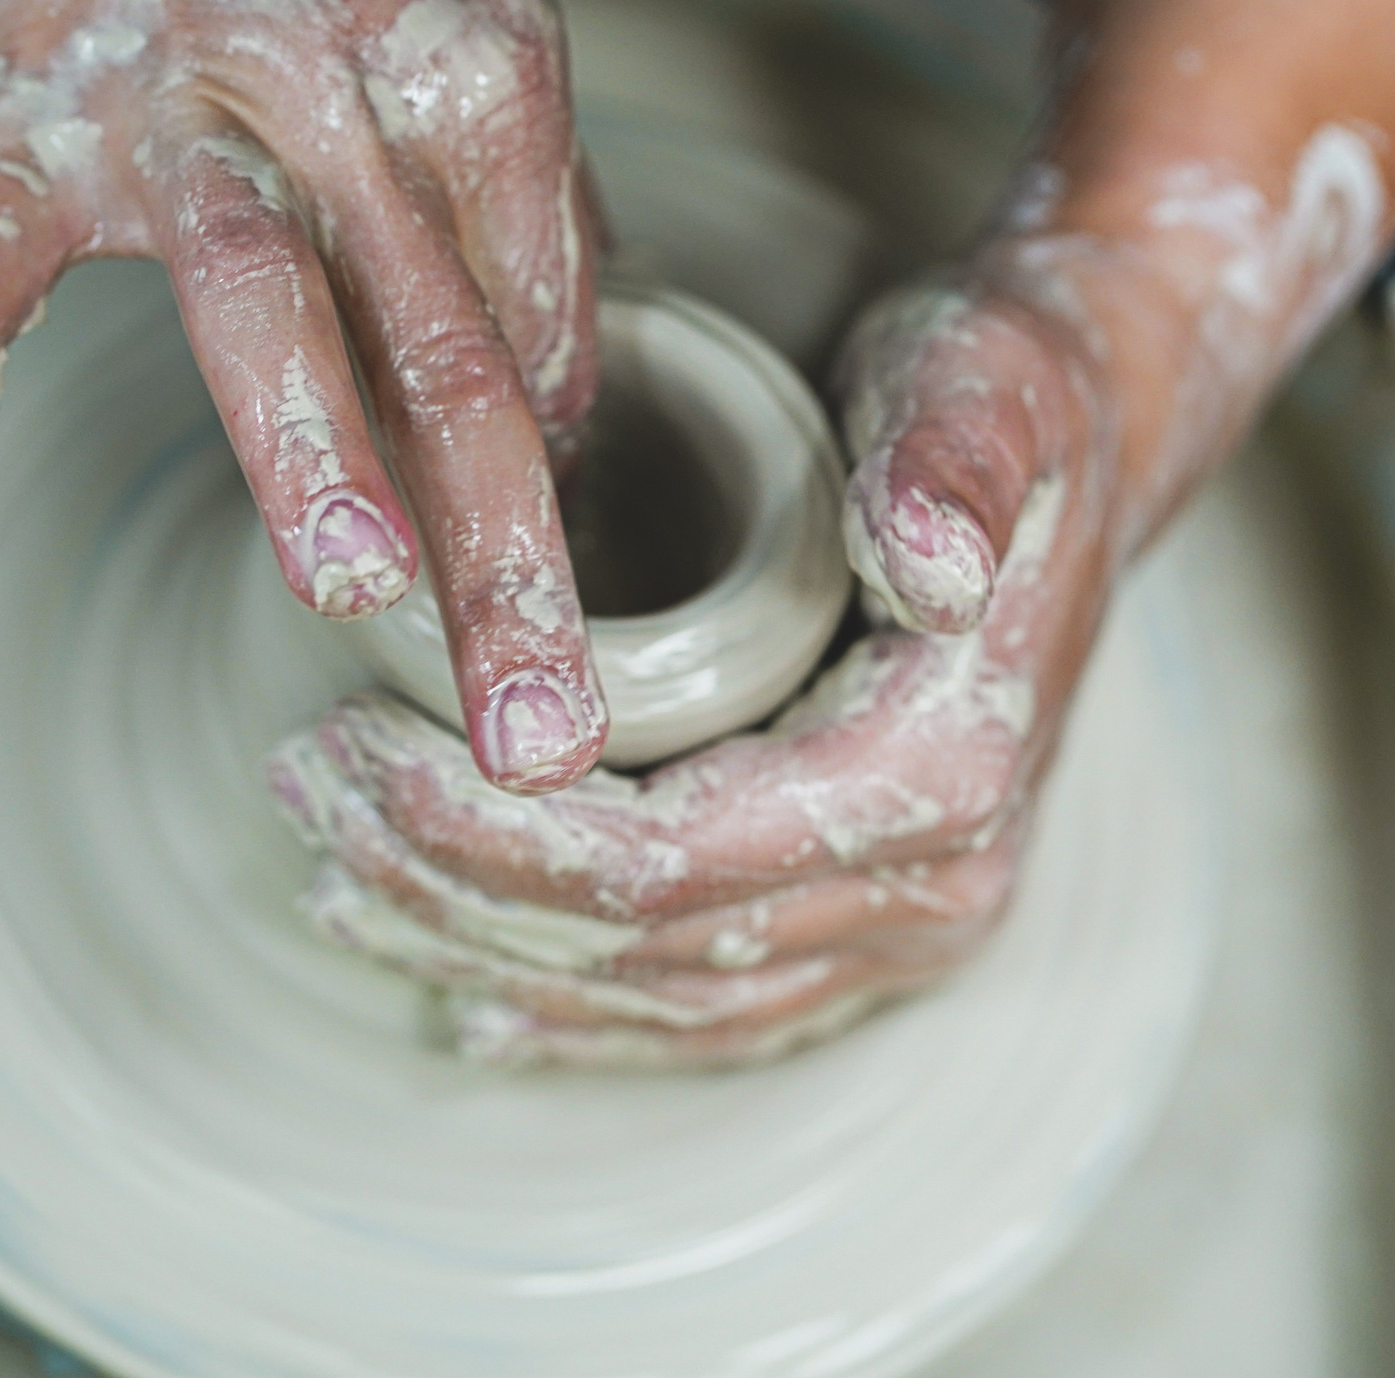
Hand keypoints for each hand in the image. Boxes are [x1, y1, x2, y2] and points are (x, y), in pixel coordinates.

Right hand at [0, 0, 612, 791]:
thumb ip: (523, 193)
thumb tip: (568, 396)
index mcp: (469, 46)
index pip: (541, 285)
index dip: (563, 423)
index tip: (571, 555)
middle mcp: (334, 72)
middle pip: (441, 330)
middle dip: (501, 542)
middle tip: (546, 718)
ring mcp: (168, 96)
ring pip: (253, 286)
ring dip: (308, 445)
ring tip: (358, 595)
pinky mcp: (21, 114)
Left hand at [268, 262, 1133, 1065]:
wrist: (1088, 443)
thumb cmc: (1010, 399)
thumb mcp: (985, 386)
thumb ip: (954, 466)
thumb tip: (925, 558)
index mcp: (945, 772)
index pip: (670, 863)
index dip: (489, 833)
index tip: (355, 750)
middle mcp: (941, 885)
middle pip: (645, 947)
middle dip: (451, 885)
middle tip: (306, 791)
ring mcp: (915, 923)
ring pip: (663, 998)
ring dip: (487, 950)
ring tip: (340, 879)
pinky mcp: (880, 921)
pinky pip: (714, 1008)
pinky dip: (583, 1004)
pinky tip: (475, 990)